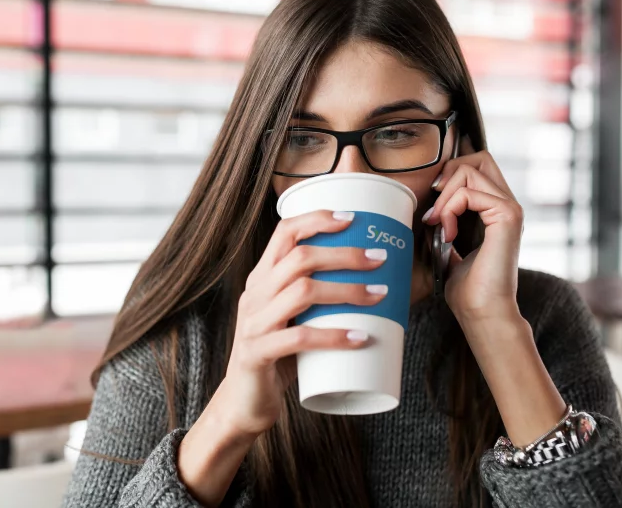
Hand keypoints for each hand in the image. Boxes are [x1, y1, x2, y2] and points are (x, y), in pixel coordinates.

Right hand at [214, 210, 387, 437]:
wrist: (242, 403)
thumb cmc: (279, 358)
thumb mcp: (293, 319)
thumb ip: (320, 301)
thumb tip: (380, 286)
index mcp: (261, 279)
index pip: (283, 233)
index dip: (316, 220)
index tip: (352, 218)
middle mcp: (254, 294)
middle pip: (300, 257)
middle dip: (344, 254)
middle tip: (379, 258)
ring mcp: (253, 323)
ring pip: (303, 292)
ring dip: (347, 290)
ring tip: (379, 295)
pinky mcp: (257, 354)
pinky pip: (300, 338)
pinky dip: (334, 336)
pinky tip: (360, 337)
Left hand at [422, 137, 523, 320]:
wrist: (482, 313)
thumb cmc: (465, 288)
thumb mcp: (448, 245)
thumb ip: (444, 220)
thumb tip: (424, 204)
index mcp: (496, 209)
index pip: (476, 165)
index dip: (449, 176)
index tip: (432, 210)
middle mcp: (507, 204)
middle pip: (478, 157)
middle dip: (448, 175)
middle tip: (435, 209)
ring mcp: (510, 208)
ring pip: (470, 170)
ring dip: (445, 197)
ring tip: (439, 225)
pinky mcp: (508, 215)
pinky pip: (470, 192)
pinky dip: (451, 209)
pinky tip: (448, 234)